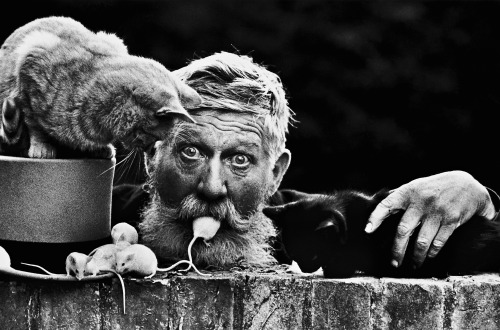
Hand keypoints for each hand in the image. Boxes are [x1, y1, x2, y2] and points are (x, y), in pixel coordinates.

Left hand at [365, 171, 495, 267]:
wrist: (467, 185)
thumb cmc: (434, 187)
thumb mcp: (415, 186)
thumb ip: (399, 197)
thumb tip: (378, 208)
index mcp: (407, 192)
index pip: (387, 205)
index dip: (376, 218)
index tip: (367, 230)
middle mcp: (420, 202)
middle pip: (404, 230)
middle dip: (397, 250)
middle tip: (394, 263)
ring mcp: (436, 212)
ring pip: (422, 241)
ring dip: (416, 257)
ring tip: (412, 265)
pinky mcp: (451, 221)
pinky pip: (438, 242)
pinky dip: (432, 253)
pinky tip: (428, 258)